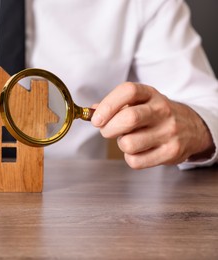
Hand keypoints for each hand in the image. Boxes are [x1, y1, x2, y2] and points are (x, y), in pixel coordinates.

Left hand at [91, 82, 213, 168]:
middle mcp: (162, 110)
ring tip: (128, 140)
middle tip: (107, 131)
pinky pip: (136, 161)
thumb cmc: (155, 114)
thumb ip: (115, 105)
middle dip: (109, 129)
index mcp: (150, 94)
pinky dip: (130, 158)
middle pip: (128, 118)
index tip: (96, 120)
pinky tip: (138, 151)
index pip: (128, 91)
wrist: (192, 128)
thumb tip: (91, 112)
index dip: (107, 105)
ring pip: (129, 143)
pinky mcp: (171, 152)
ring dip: (121, 144)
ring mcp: (168, 131)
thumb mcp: (139, 102)